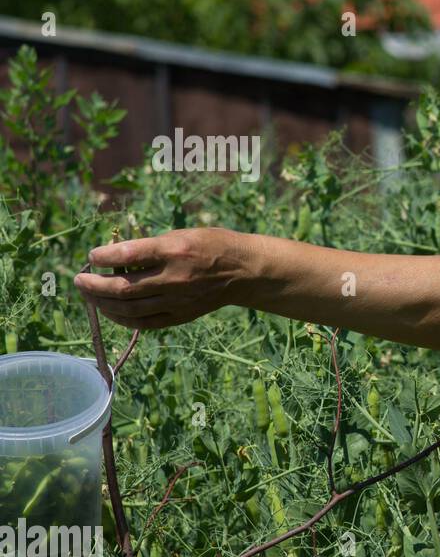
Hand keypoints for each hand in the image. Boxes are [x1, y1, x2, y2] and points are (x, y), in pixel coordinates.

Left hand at [73, 227, 248, 329]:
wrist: (244, 271)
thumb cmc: (210, 245)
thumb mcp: (181, 234)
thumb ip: (149, 246)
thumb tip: (113, 256)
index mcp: (174, 251)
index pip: (126, 255)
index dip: (102, 257)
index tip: (92, 256)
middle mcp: (174, 278)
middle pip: (123, 288)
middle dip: (93, 285)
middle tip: (78, 280)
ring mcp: (178, 300)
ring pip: (129, 308)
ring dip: (102, 303)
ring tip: (89, 296)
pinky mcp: (181, 315)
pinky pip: (144, 322)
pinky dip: (122, 318)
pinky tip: (110, 312)